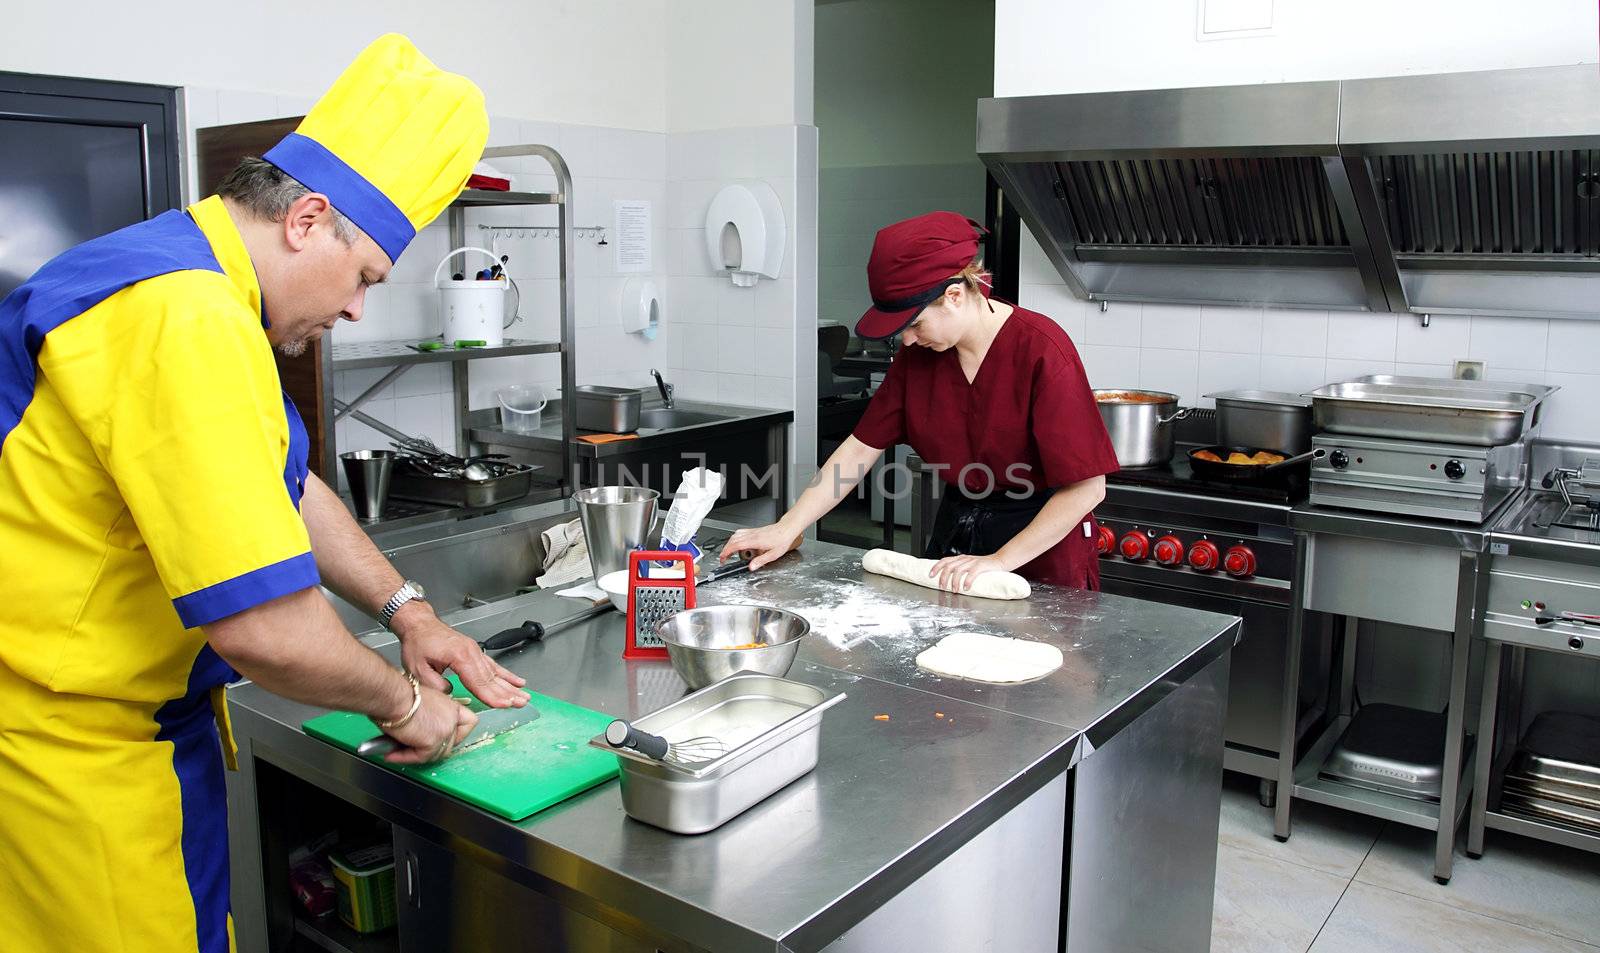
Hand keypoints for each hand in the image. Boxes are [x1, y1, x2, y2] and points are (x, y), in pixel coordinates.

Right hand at [383, 684, 477, 765]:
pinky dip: (405, 758)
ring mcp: (445, 731)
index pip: (469, 723)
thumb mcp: (422, 702)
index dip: (458, 733)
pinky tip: (391, 754)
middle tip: (413, 748)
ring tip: (397, 750)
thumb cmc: (400, 695)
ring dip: (417, 755)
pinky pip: (421, 758)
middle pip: (451, 743)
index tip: (443, 736)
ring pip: (437, 754)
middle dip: (433, 748)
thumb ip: (429, 716)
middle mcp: (452, 718)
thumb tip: (420, 730)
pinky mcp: (433, 742)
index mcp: (452, 706)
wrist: (393, 696)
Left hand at [392, 606, 528, 708]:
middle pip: (491, 678)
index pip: (478, 681)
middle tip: (521, 703)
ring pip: (496, 672)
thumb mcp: (417, 669)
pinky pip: (494, 665)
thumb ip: (436, 685)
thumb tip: (451, 693)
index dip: (491, 696)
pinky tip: (517, 681)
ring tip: (524, 696)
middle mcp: (471, 652)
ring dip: (511, 685)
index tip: (504, 705)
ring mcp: (475, 651)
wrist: (419, 624)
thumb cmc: (417, 644)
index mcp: (459, 656)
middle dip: (508, 693)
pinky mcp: (475, 651)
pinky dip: (506, 674)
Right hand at [719, 523, 802, 570]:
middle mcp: (752, 535)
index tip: (723, 558)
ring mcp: (752, 532)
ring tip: (729, 551)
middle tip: (723, 558)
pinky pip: (740, 532)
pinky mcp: (754, 530)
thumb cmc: (782, 540)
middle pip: (733, 540)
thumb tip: (751, 567)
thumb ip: (761, 561)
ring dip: (729, 543)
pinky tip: (737, 542)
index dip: (727, 552)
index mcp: (755, 541)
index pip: (736, 545)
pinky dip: (735, 538)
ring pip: (735, 535)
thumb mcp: (773, 555)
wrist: (787, 529)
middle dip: (725, 549)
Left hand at [929, 554, 1010, 592]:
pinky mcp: (981, 566)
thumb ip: (961, 569)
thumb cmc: (984, 566)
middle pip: (949, 567)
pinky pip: (971, 573)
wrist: (1000, 560)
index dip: (936, 567)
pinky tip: (966, 588)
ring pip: (958, 571)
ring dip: (954, 582)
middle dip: (943, 578)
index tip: (930, 575)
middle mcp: (965, 559)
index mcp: (961, 558)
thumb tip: (949, 580)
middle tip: (942, 588)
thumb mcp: (970, 565)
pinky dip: (967, 581)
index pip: (945, 560)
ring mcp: (973, 562)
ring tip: (955, 591)